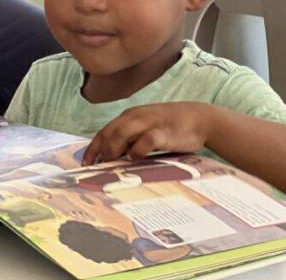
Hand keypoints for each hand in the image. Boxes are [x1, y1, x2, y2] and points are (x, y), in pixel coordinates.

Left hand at [82, 102, 217, 165]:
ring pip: (122, 133)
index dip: (93, 147)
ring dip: (113, 149)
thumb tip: (114, 158)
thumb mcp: (146, 128)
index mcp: (129, 117)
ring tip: (111, 163)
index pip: (104, 131)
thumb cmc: (171, 127)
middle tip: (97, 168)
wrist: (199, 118)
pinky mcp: (163, 131)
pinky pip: (146, 139)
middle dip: (99, 150)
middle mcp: (135, 117)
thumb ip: (132, 139)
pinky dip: (137, 149)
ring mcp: (149, 122)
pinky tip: (134, 158)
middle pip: (109, 132)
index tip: (85, 163)